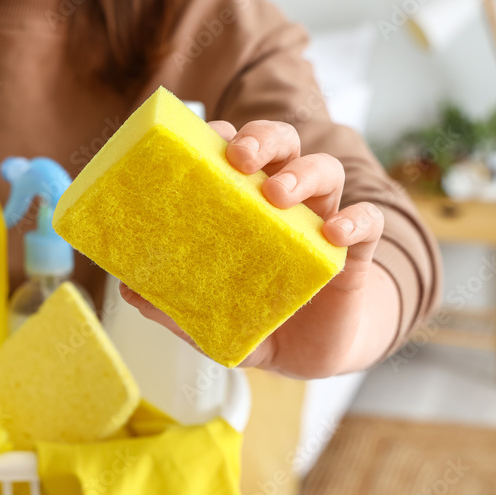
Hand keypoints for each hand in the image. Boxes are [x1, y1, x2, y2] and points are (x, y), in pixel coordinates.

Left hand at [120, 120, 399, 378]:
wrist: (304, 357)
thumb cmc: (252, 319)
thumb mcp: (206, 318)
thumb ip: (171, 306)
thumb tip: (128, 290)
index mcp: (244, 204)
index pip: (237, 151)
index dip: (223, 135)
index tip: (204, 140)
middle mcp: (284, 202)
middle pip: (283, 145)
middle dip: (262, 139)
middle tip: (240, 157)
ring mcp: (321, 221)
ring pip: (326, 170)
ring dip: (302, 174)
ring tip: (277, 194)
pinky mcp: (355, 253)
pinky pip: (367, 222)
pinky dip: (355, 220)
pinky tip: (334, 233)